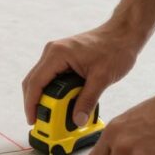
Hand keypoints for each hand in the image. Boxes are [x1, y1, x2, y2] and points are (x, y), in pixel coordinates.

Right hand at [22, 23, 142, 125]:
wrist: (123, 33)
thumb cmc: (115, 49)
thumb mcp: (102, 78)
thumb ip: (88, 100)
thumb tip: (77, 121)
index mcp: (58, 54)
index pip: (35, 82)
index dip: (31, 103)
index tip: (33, 120)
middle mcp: (52, 52)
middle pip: (33, 81)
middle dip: (35, 102)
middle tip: (41, 121)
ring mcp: (56, 53)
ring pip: (41, 79)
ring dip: (44, 97)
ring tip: (53, 115)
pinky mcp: (62, 57)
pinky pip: (50, 76)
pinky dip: (52, 91)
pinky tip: (62, 102)